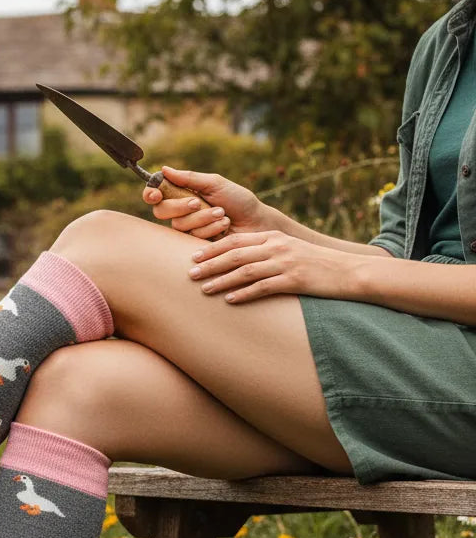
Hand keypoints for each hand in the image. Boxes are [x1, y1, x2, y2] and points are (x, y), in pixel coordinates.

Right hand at [142, 167, 270, 237]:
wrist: (256, 223)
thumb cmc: (238, 201)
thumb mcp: (215, 184)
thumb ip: (189, 178)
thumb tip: (164, 169)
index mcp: (183, 195)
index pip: (157, 195)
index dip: (150, 194)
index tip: (155, 194)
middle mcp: (182, 213)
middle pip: (162, 211)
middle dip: (180, 206)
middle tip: (198, 203)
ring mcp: (188, 230)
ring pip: (180, 225)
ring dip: (203, 217)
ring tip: (222, 214)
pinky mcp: (195, 245)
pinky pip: (192, 236)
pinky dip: (211, 229)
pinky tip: (224, 226)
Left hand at [187, 230, 351, 303]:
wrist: (349, 272)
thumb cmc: (315, 265)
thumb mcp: (289, 251)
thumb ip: (265, 252)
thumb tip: (238, 262)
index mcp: (274, 237)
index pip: (236, 239)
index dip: (212, 248)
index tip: (192, 256)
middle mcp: (277, 247)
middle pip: (236, 254)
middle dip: (210, 264)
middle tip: (189, 273)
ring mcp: (286, 263)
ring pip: (245, 270)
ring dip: (222, 280)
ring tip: (204, 288)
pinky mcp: (294, 280)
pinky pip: (263, 287)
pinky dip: (244, 293)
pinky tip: (229, 300)